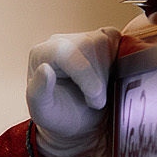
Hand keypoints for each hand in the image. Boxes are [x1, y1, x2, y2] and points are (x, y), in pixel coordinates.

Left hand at [26, 27, 120, 156]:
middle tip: (95, 102)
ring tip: (99, 92)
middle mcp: (59, 41)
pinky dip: (119, 59)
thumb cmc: (59, 116)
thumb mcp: (43, 113)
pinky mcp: (100, 39)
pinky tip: (109, 77)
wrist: (78, 119)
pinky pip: (116, 39)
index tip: (95, 98)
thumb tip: (44, 68)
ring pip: (105, 41)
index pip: (65, 51)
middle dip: (98, 76)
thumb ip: (37, 94)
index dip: (85, 73)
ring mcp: (81, 37)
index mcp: (41, 54)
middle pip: (88, 44)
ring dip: (109, 70)